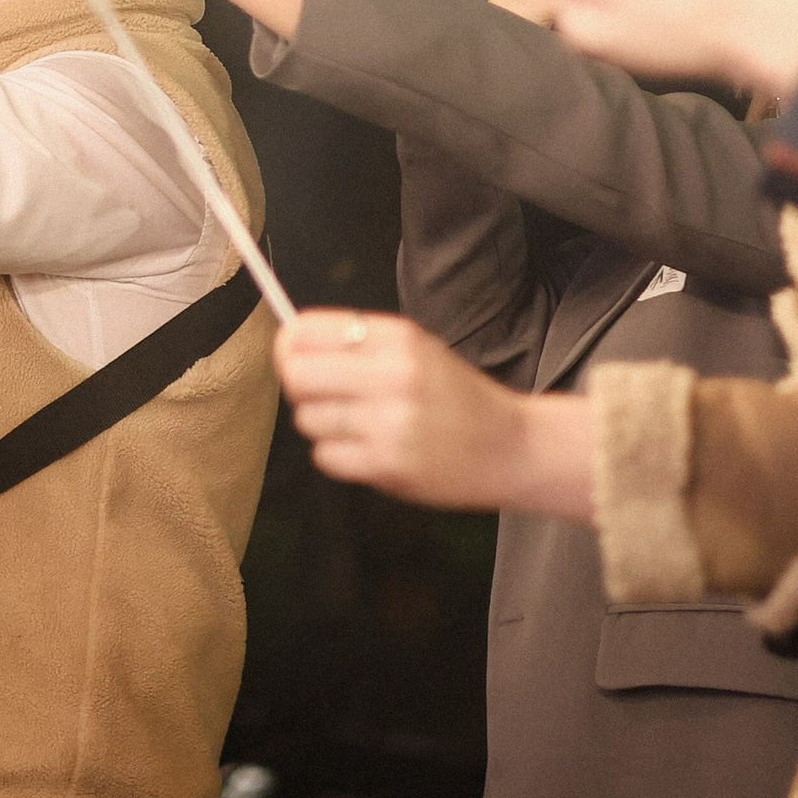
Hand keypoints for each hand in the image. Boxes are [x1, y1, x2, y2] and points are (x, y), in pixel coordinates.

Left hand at [274, 308, 593, 519]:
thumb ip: (357, 343)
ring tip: (358, 424)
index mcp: (399, 338)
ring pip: (308, 419)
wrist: (510, 447)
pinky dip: (338, 456)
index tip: (292, 356)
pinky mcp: (388, 465)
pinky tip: (369, 449)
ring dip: (322, 425)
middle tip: (318, 394)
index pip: (306, 331)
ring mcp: (391, 423)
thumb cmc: (455, 397)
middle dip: (298, 387)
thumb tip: (288, 342)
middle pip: (297, 375)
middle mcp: (394, 375)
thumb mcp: (416, 349)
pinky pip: (325, 457)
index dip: (288, 346)